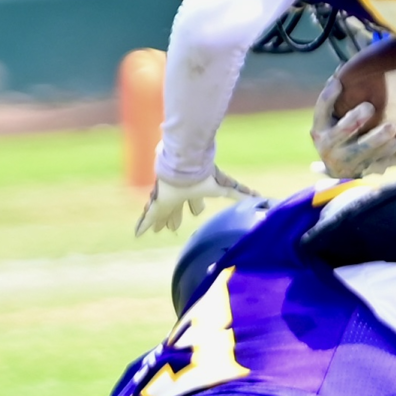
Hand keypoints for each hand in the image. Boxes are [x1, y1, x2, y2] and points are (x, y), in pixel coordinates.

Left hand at [136, 168, 259, 234]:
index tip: (196, 213)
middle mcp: (180, 193)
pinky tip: (137, 232)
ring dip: (159, 221)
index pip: (195, 202)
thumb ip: (241, 193)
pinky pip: (149, 216)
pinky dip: (143, 224)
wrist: (185, 163)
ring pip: (162, 212)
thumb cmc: (203, 174)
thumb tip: (258, 198)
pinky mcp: (157, 201)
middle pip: (178, 207)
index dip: (195, 208)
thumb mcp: (224, 186)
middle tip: (173, 227)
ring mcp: (167, 196)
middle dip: (176, 216)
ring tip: (157, 229)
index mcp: (195, 189)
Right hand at [310, 89, 395, 179]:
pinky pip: (375, 163)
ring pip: (359, 152)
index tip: (338, 82)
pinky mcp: (361, 172)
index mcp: (320, 129)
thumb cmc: (340, 132)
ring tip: (392, 128)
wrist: (342, 168)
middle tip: (369, 107)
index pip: (321, 111)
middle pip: (339, 134)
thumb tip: (344, 66)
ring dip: (375, 140)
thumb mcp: (334, 117)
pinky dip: (387, 154)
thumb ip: (339, 98)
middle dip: (353, 121)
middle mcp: (328, 148)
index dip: (328, 97)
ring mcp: (344, 163)